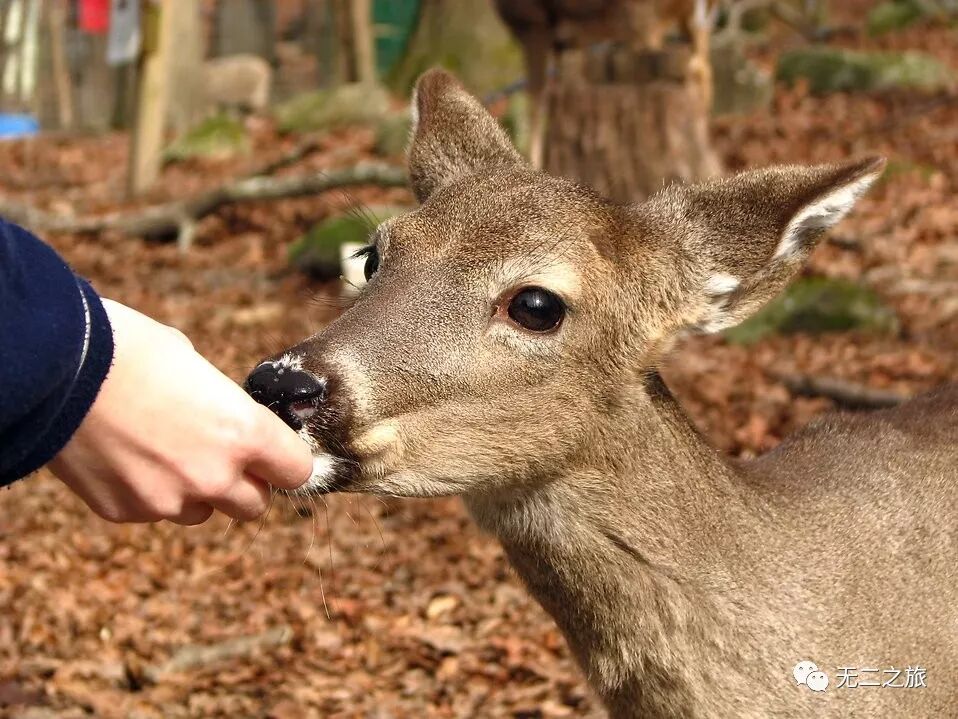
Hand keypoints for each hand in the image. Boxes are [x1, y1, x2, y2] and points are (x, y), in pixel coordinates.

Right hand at [48, 299, 313, 524]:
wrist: (57, 368)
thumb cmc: (130, 351)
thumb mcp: (197, 365)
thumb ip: (223, 405)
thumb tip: (228, 416)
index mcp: (244, 432)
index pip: (297, 472)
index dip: (286, 462)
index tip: (275, 454)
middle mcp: (214, 475)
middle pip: (255, 505)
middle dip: (244, 484)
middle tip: (221, 455)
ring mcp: (168, 499)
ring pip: (202, 513)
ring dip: (197, 492)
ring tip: (165, 452)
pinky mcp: (126, 512)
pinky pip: (154, 511)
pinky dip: (149, 492)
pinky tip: (127, 456)